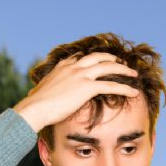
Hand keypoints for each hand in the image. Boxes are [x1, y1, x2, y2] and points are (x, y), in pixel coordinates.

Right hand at [14, 52, 139, 131]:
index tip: (98, 60)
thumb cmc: (33, 105)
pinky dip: (125, 88)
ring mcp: (81, 75)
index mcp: (61, 68)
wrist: (35, 108)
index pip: (79, 58)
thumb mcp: (36, 92)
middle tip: (120, 62)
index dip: (90, 59)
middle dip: (111, 59)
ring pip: (109, 67)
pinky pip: (112, 85)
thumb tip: (31, 95)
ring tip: (133, 74)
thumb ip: (40, 90)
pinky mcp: (88, 87)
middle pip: (98, 57)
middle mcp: (73, 67)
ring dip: (123, 69)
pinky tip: (134, 92)